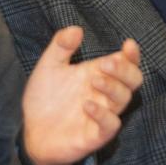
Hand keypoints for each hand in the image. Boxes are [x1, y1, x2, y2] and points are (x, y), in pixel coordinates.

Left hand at [21, 27, 142, 164]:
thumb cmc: (46, 99)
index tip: (128, 44)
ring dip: (113, 88)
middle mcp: (105, 94)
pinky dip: (103, 115)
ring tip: (94, 81)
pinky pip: (110, 126)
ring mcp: (102, 115)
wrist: (32, 132)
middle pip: (133, 80)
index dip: (132, 55)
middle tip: (106, 64)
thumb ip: (61, 46)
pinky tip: (87, 105)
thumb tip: (77, 29)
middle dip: (125, 70)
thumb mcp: (48, 66)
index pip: (126, 63)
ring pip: (124, 100)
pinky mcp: (95, 135)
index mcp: (99, 75)